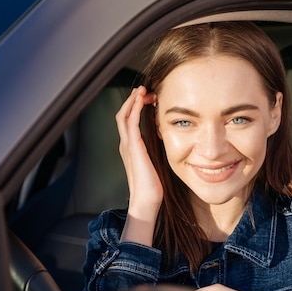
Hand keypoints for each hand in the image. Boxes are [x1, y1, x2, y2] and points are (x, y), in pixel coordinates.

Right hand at [116, 86, 161, 244]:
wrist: (146, 200)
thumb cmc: (153, 187)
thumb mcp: (156, 164)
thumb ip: (157, 152)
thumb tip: (168, 143)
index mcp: (131, 148)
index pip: (128, 121)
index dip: (135, 107)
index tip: (148, 99)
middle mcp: (126, 144)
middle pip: (122, 114)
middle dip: (133, 100)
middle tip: (145, 90)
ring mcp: (127, 145)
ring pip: (123, 115)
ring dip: (132, 100)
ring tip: (142, 90)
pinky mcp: (133, 147)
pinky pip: (130, 122)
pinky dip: (134, 108)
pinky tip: (142, 99)